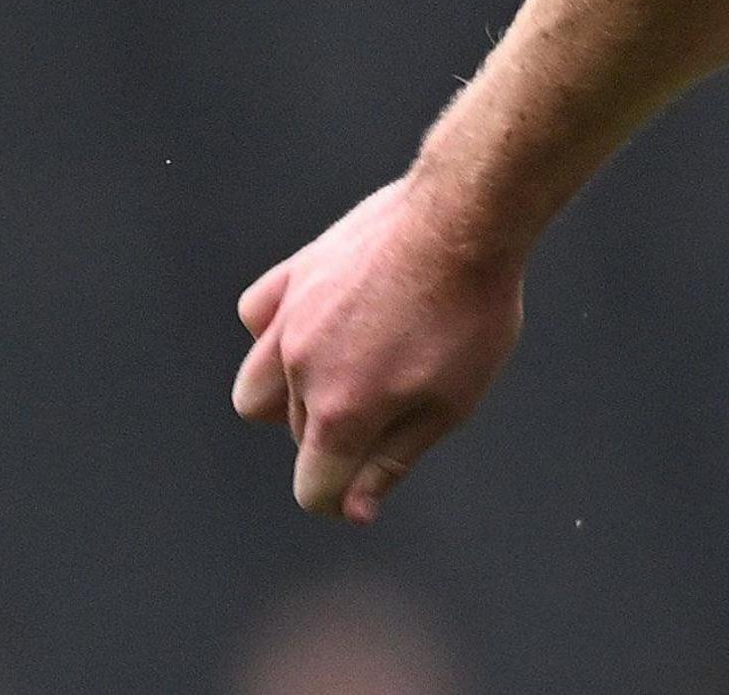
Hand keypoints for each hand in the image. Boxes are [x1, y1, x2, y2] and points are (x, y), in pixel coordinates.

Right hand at [230, 177, 525, 523]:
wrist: (466, 218)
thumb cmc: (471, 314)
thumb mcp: (452, 401)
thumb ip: (394, 460)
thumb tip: (353, 510)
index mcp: (341, 412)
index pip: (315, 488)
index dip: (343, 499)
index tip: (368, 488)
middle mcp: (299, 371)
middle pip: (300, 434)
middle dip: (339, 437)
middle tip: (400, 398)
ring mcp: (288, 321)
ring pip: (256, 387)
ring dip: (291, 397)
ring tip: (349, 372)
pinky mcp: (292, 276)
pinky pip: (258, 318)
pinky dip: (278, 330)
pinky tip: (323, 321)